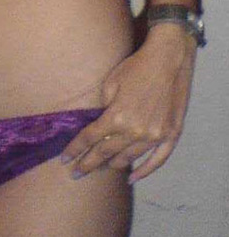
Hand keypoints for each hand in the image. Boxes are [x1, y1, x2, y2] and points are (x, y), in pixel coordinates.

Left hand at [60, 24, 196, 183]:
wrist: (168, 58)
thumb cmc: (136, 67)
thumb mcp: (111, 82)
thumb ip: (103, 107)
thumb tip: (97, 125)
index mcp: (117, 117)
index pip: (90, 139)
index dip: (75, 149)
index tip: (65, 159)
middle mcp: (135, 132)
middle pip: (106, 153)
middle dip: (88, 164)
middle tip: (77, 173)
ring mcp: (155, 136)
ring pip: (128, 158)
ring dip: (112, 165)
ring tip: (100, 169)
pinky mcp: (171, 135)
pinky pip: (157, 160)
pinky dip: (144, 171)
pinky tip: (132, 178)